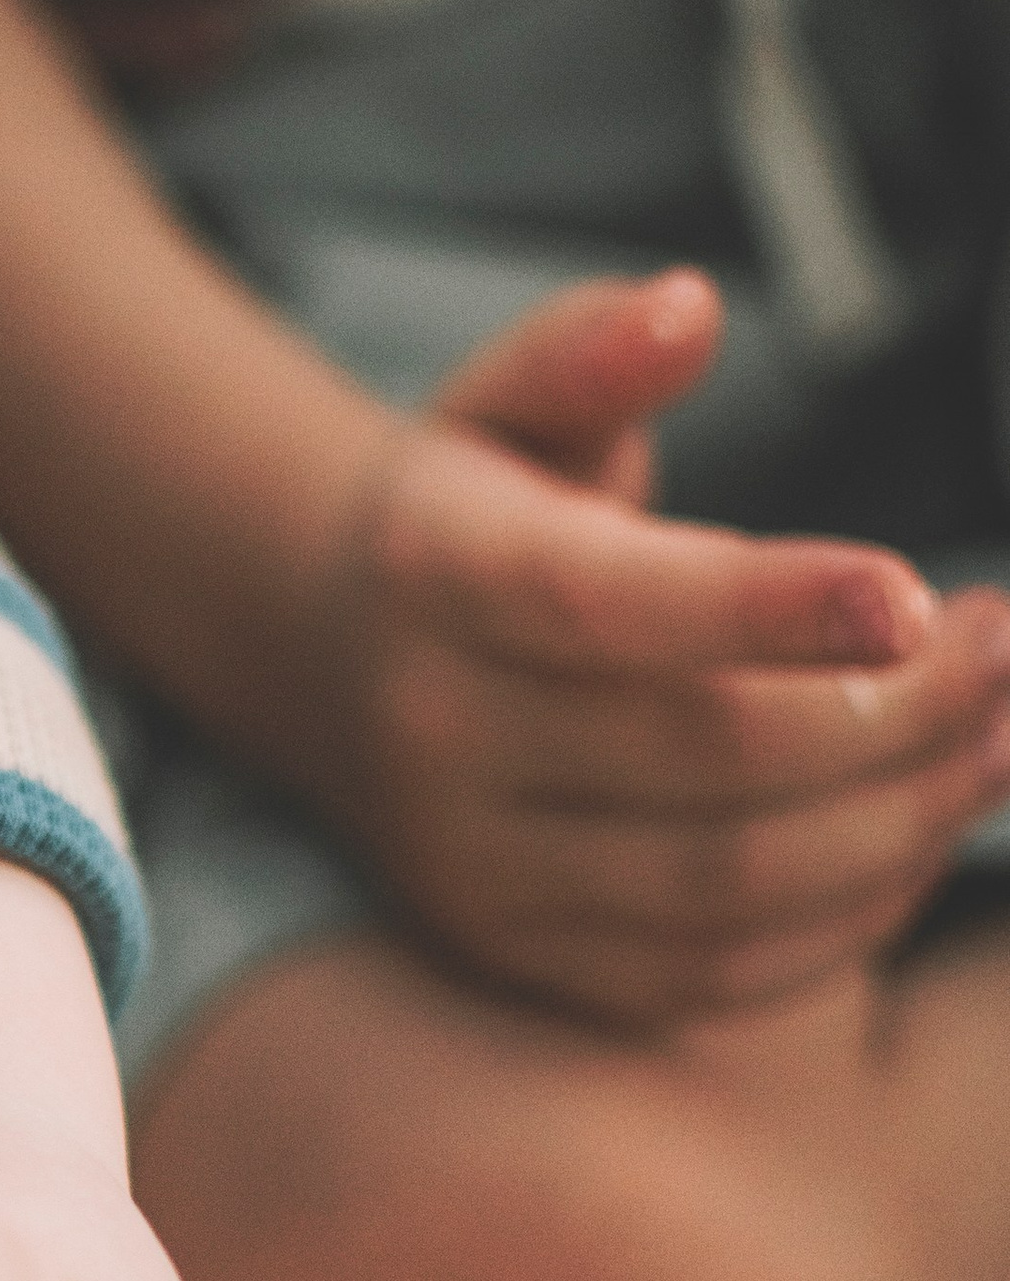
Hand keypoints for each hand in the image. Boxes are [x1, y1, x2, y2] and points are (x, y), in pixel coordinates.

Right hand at [326, 271, 1009, 1023]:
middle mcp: (437, 738)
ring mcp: (480, 869)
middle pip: (707, 753)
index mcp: (435, 578)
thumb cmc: (474, 516)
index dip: (769, 608)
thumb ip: (593, 347)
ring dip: (908, 815)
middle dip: (901, 708)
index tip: (922, 593)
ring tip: (1006, 735)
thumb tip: (690, 308)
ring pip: (733, 879)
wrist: (337, 672)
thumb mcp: (509, 401)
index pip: (605, 606)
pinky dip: (854, 909)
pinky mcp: (530, 957)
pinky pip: (723, 972)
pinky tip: (926, 823)